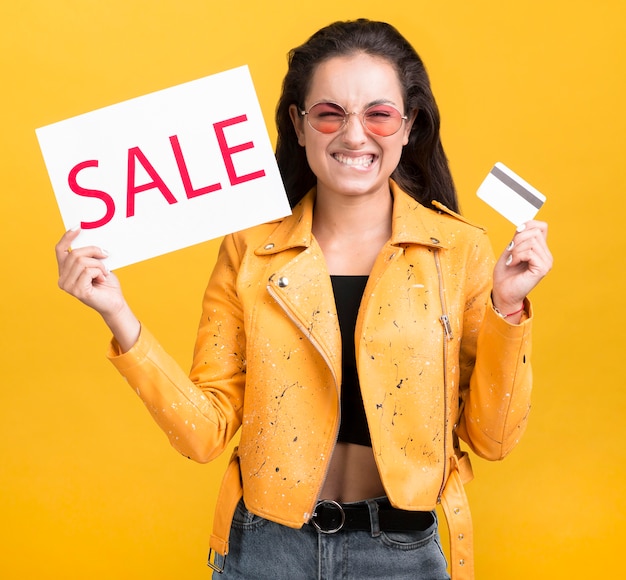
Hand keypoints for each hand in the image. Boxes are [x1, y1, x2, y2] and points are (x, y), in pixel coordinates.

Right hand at [55, 227, 139, 350]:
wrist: (115, 303)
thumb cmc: (107, 284)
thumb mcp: (98, 264)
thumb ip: (90, 255)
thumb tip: (92, 240)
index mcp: (65, 271)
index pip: (60, 250)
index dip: (67, 237)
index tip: (78, 227)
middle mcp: (62, 278)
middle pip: (75, 254)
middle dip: (93, 251)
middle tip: (106, 255)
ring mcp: (68, 286)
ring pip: (82, 261)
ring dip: (99, 264)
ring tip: (105, 272)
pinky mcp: (77, 291)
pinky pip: (89, 271)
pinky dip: (100, 272)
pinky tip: (103, 280)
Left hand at [492, 220, 552, 315]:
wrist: (502, 292)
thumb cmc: (505, 274)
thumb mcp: (510, 250)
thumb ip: (519, 238)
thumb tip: (524, 225)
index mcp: (540, 249)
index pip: (541, 226)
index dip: (527, 225)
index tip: (515, 235)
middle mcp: (546, 255)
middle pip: (535, 232)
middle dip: (517, 239)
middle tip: (510, 252)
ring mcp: (546, 262)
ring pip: (532, 241)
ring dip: (516, 250)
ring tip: (511, 260)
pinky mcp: (543, 268)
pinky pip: (530, 252)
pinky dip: (517, 256)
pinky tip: (512, 263)